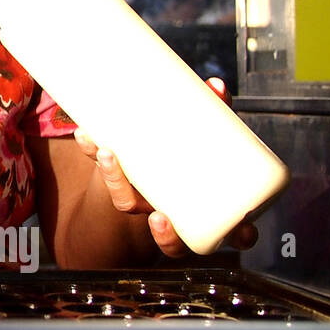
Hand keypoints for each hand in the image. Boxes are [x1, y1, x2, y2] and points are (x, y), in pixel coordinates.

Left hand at [74, 76, 258, 257]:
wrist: (139, 150)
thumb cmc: (184, 146)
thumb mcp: (202, 129)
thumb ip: (212, 110)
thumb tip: (215, 86)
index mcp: (205, 208)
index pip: (231, 235)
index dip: (240, 240)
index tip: (243, 234)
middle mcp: (172, 213)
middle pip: (172, 242)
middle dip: (166, 236)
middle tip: (158, 217)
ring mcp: (141, 197)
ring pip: (127, 204)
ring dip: (116, 183)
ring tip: (109, 154)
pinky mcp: (116, 175)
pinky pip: (102, 172)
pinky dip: (95, 152)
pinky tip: (86, 134)